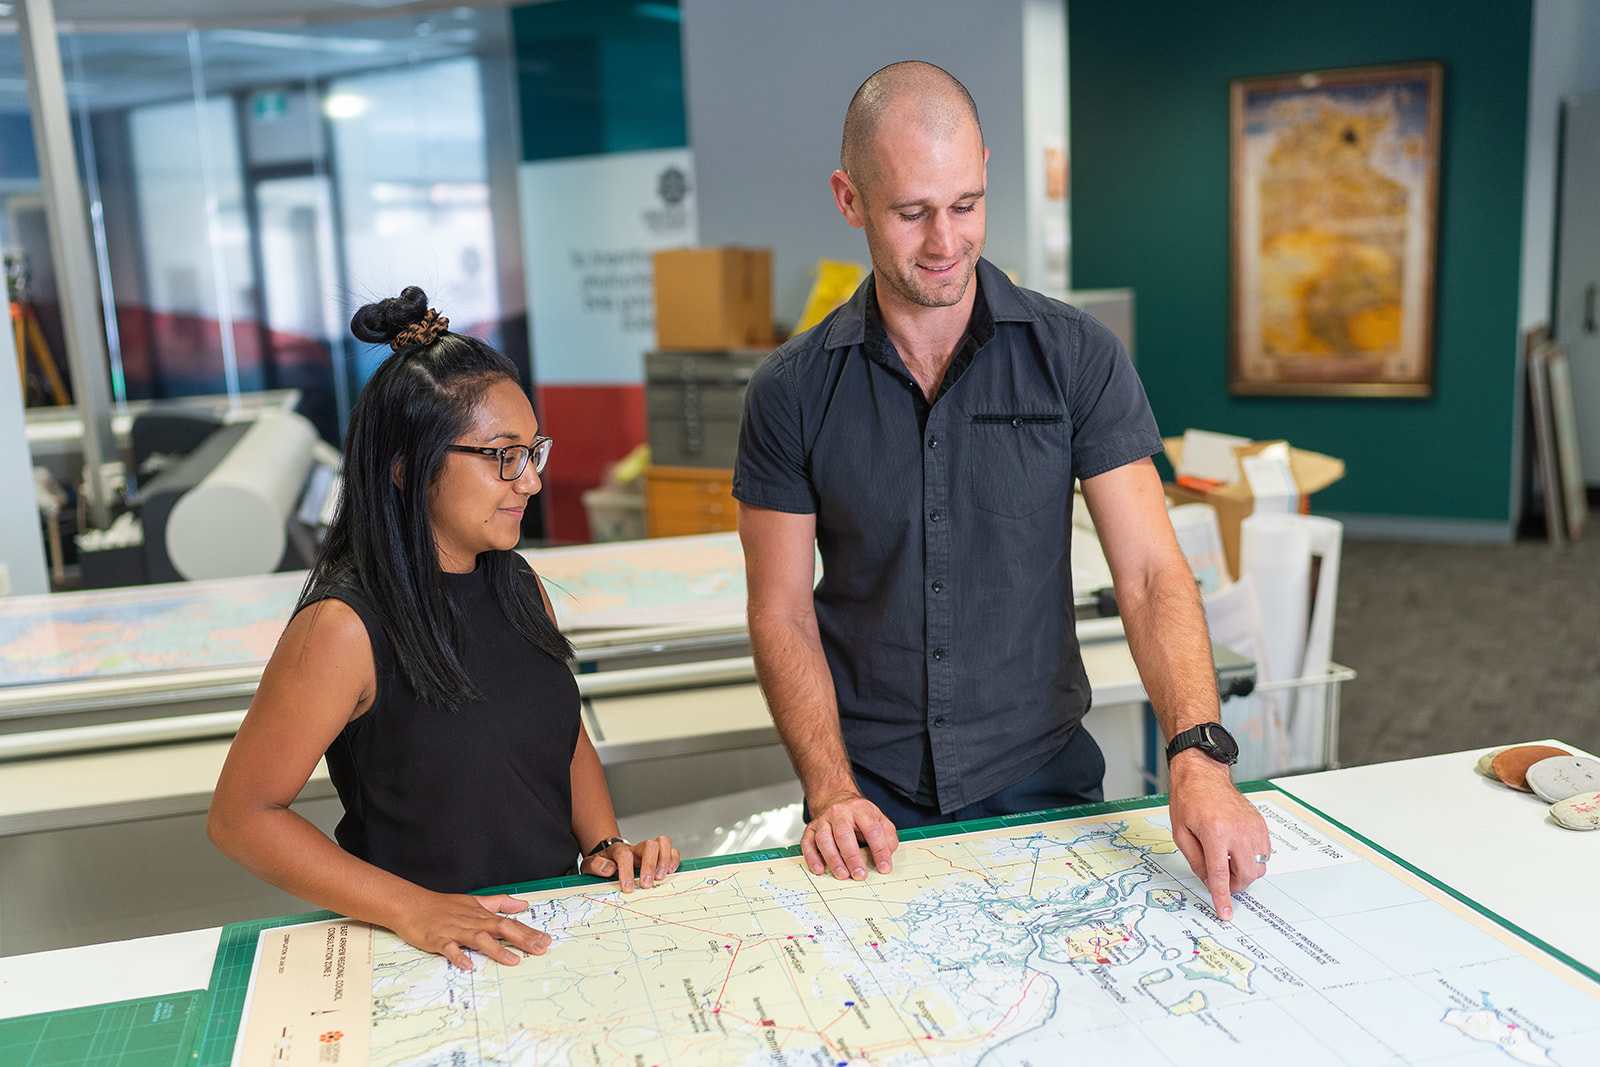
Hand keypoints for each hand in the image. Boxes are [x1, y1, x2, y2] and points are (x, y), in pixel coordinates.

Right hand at [389, 891, 550, 970]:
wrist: (411, 904)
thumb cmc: (442, 905)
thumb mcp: (473, 901)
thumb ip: (498, 903)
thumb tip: (522, 904)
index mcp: (480, 915)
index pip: (509, 923)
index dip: (528, 931)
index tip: (546, 940)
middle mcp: (471, 922)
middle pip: (500, 928)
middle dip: (522, 939)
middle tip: (540, 948)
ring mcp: (454, 930)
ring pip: (478, 939)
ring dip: (496, 949)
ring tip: (513, 960)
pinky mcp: (438, 939)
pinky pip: (449, 949)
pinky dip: (458, 956)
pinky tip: (468, 965)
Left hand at [581, 835, 679, 891]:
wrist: (608, 859)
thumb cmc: (602, 864)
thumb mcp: (590, 865)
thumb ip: (595, 866)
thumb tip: (609, 868)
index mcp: (618, 850)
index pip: (624, 855)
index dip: (627, 871)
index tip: (628, 887)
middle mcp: (635, 848)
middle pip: (649, 845)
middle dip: (650, 865)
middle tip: (646, 884)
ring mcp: (648, 851)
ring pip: (663, 843)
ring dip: (664, 860)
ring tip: (661, 878)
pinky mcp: (658, 856)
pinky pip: (671, 851)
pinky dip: (673, 860)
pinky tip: (670, 872)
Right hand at [803, 791, 897, 879]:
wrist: (837, 799)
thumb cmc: (859, 815)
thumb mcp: (880, 820)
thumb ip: (887, 837)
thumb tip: (887, 855)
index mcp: (860, 809)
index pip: (872, 830)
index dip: (879, 850)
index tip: (884, 868)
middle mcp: (840, 813)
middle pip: (844, 834)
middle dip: (852, 857)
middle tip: (860, 875)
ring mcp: (823, 820)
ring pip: (824, 838)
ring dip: (832, 859)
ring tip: (842, 874)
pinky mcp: (811, 828)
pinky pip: (807, 843)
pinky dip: (812, 857)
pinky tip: (819, 869)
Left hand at [1166, 753, 1270, 921]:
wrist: (1203, 774)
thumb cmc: (1188, 799)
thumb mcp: (1181, 833)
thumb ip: (1196, 861)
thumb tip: (1210, 882)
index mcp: (1215, 832)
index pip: (1221, 875)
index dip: (1222, 897)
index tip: (1226, 913)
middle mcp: (1238, 830)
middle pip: (1246, 875)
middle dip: (1234, 885)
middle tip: (1220, 879)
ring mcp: (1252, 826)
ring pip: (1259, 866)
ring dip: (1244, 872)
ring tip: (1226, 860)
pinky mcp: (1260, 823)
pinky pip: (1264, 853)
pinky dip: (1251, 858)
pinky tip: (1235, 849)